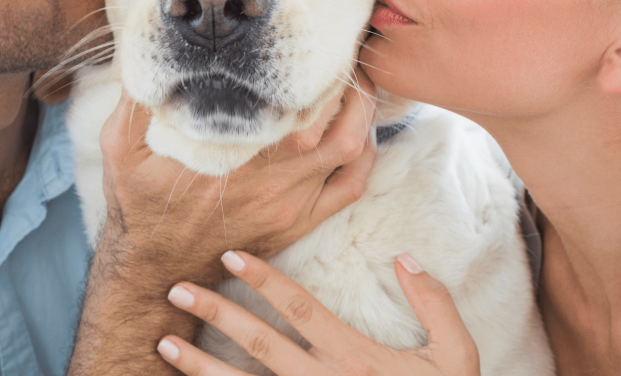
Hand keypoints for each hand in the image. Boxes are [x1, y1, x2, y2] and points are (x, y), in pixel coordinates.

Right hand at [68, 71, 377, 374]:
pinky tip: (358, 131)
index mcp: (232, 155)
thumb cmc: (140, 202)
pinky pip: (351, 187)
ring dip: (361, 116)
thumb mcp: (121, 145)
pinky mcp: (299, 222)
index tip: (317, 45)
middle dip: (347, 86)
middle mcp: (270, 181)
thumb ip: (137, 98)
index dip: (316, 73)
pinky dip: (364, 155)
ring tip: (354, 85)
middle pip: (336, 126)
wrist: (155, 267)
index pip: (295, 106)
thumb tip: (143, 46)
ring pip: (350, 153)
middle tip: (343, 55)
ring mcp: (289, 205)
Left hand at [157, 250, 479, 375]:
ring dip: (199, 365)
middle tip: (177, 289)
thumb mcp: (456, 357)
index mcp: (354, 358)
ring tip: (164, 343)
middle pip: (258, 341)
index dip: (264, 278)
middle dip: (215, 312)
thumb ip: (435, 304)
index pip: (299, 307)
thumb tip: (407, 257)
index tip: (231, 255)